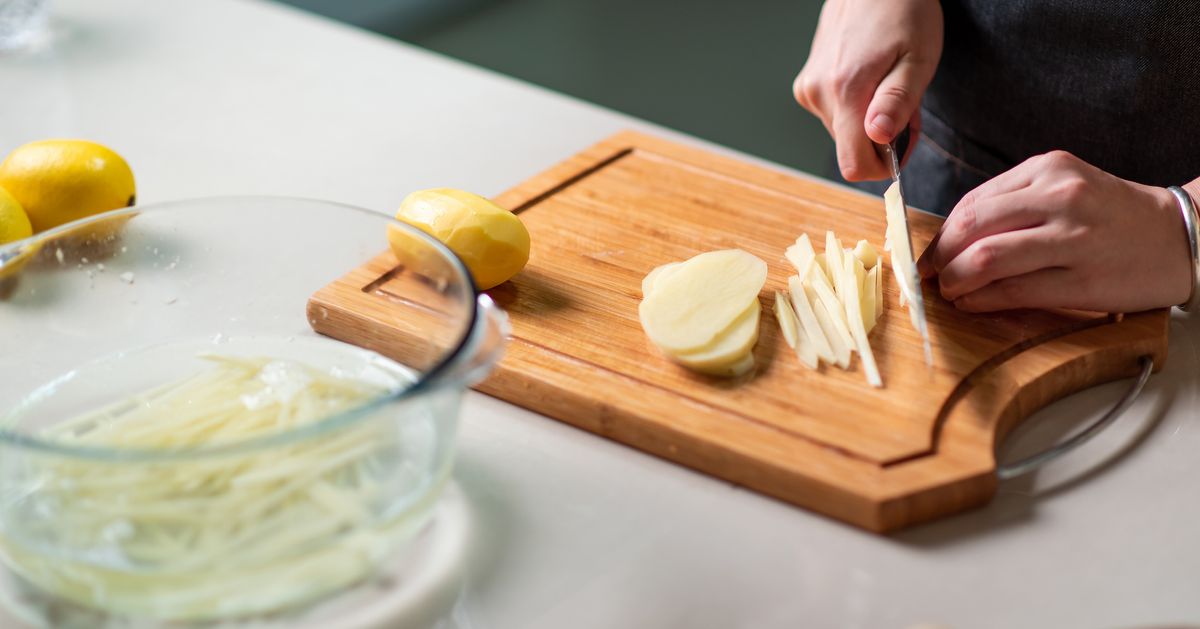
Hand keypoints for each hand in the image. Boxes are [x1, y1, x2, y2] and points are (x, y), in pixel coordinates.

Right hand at [792, 0, 942, 180]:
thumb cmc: (902, 13)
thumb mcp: (917, 58)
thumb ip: (897, 101)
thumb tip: (879, 138)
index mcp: (846, 92)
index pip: (853, 165)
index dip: (881, 166)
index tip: (901, 146)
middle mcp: (818, 94)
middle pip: (851, 149)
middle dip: (881, 139)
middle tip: (906, 106)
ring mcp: (809, 89)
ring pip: (844, 132)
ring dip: (870, 122)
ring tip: (889, 87)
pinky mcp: (807, 84)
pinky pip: (834, 114)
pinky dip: (856, 108)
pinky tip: (870, 80)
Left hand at [916, 151, 1192, 312]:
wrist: (1181, 236)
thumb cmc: (1112, 216)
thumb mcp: (1065, 188)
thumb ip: (1014, 204)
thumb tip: (951, 238)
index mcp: (1049, 169)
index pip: (973, 202)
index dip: (940, 233)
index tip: (925, 254)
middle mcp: (1061, 197)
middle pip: (971, 226)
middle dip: (939, 257)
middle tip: (926, 276)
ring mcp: (1073, 237)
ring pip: (987, 258)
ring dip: (955, 280)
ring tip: (948, 291)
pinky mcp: (1083, 278)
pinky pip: (1014, 290)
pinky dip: (982, 299)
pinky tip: (972, 303)